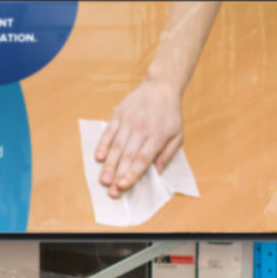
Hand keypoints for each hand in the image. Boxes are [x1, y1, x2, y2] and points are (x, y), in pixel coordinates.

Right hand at [94, 77, 185, 196]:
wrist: (160, 87)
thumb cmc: (170, 114)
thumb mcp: (177, 135)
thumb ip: (167, 155)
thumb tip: (157, 173)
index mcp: (158, 136)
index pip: (143, 158)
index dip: (132, 173)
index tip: (123, 186)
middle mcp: (142, 129)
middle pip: (127, 155)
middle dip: (118, 174)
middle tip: (111, 191)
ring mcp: (129, 121)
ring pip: (116, 146)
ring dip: (109, 164)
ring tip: (103, 180)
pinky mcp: (119, 114)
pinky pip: (109, 131)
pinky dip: (103, 145)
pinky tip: (98, 157)